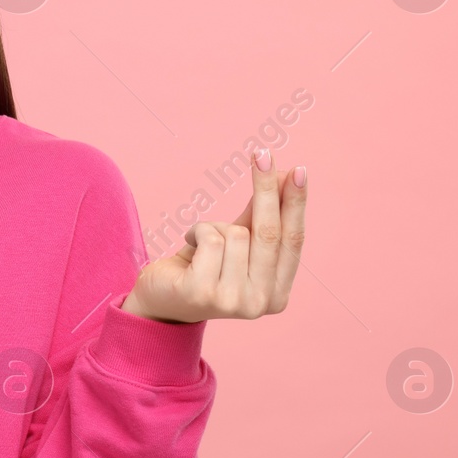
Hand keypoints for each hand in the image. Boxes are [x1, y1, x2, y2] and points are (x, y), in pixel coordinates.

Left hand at [119, 150, 306, 323]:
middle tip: (262, 154)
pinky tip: (189, 245)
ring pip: (235, 234)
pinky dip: (197, 231)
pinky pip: (210, 238)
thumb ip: (259, 216)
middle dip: (266, 188)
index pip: (293, 240)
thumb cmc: (202, 267)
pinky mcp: (202, 292)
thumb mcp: (236, 242)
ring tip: (201, 242)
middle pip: (269, 232)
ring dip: (214, 226)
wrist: (159, 298)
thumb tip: (285, 175)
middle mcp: (260, 303)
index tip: (298, 170)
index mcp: (276, 295)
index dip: (295, 204)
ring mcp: (232, 302)